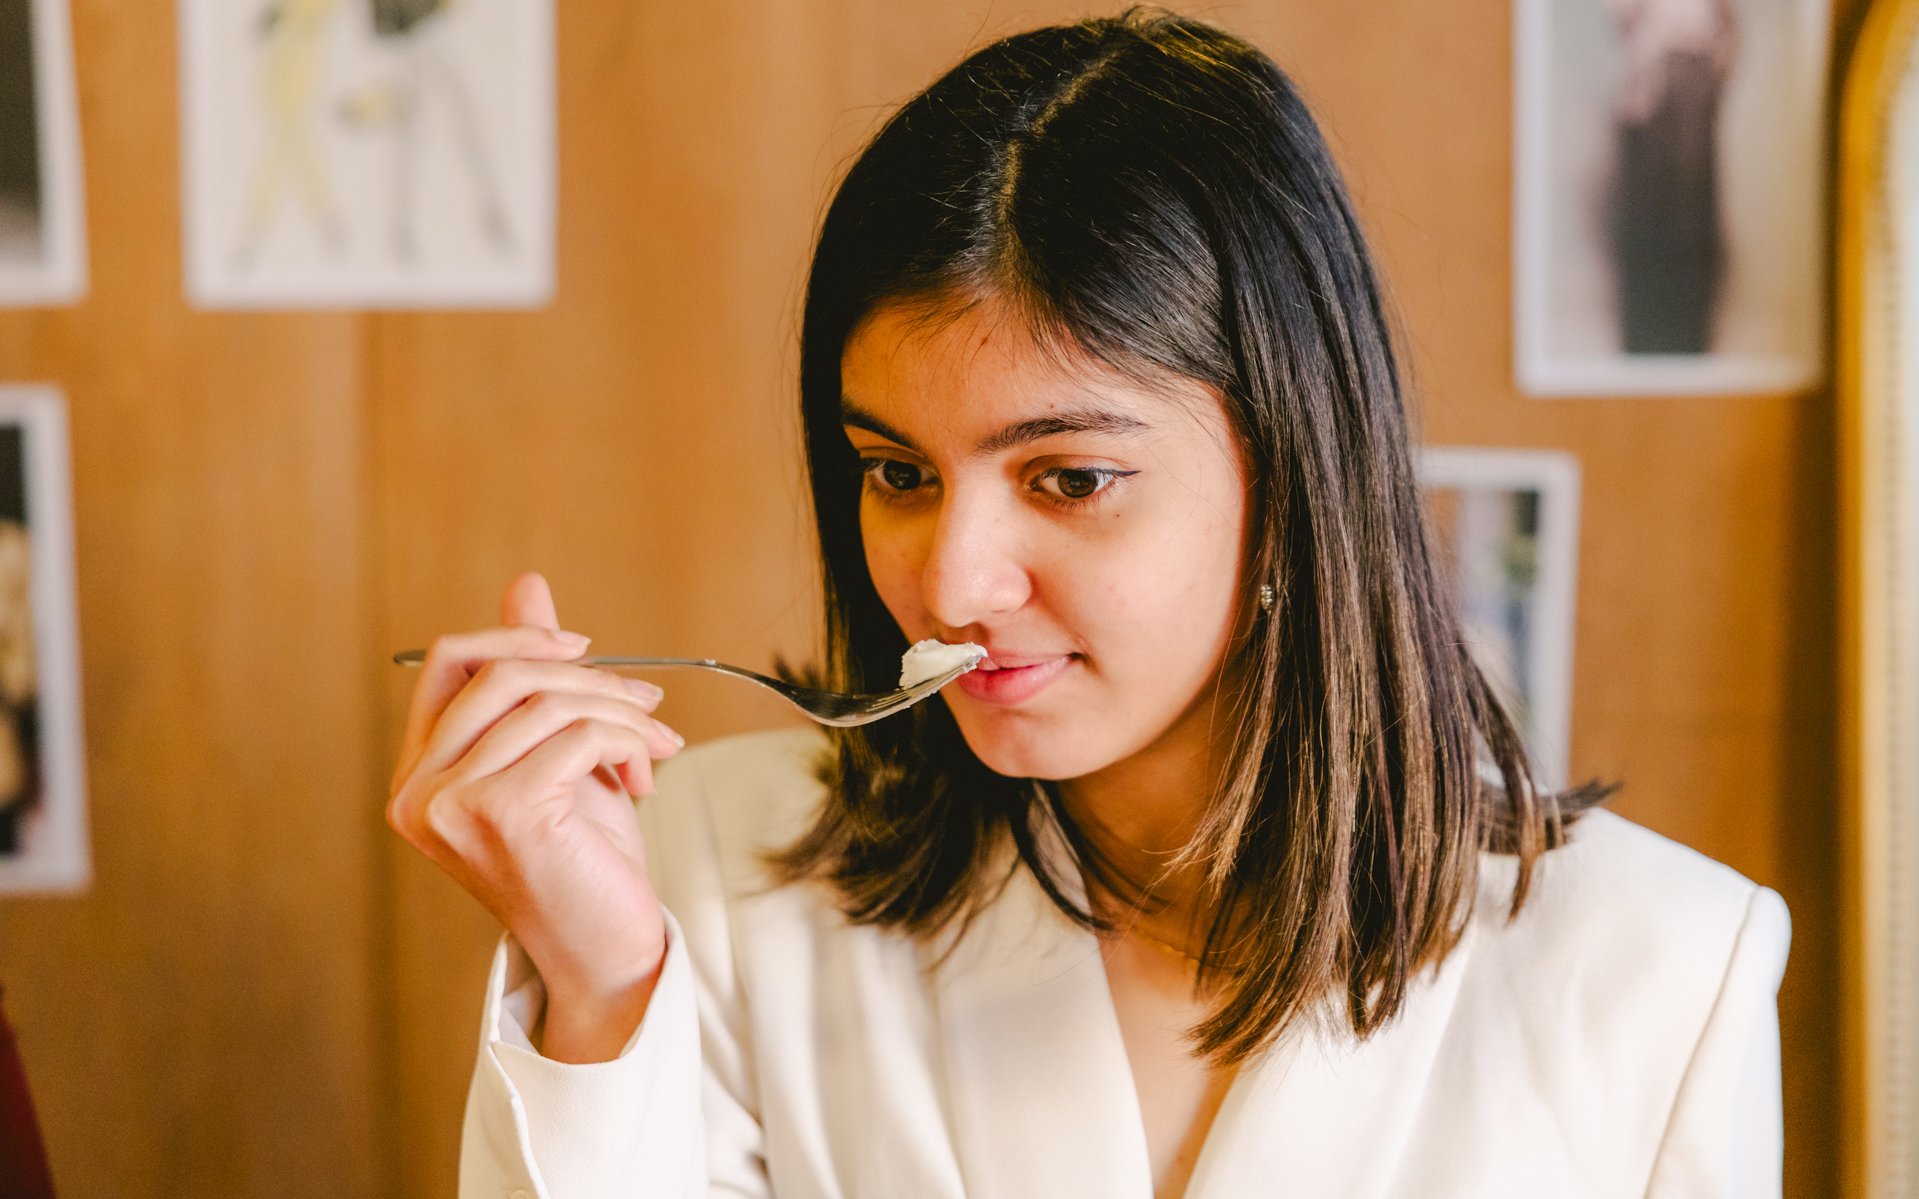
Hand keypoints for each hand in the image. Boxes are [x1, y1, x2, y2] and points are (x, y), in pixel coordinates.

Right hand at [387, 572, 681, 1060]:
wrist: (605, 951)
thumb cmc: (580, 859)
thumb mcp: (555, 754)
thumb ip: (533, 678)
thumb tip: (528, 585)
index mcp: (418, 774)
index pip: (449, 662)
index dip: (519, 640)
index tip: (587, 650)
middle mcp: (417, 790)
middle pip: (500, 673)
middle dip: (587, 676)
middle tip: (646, 700)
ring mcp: (451, 804)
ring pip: (546, 702)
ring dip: (620, 712)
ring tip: (657, 742)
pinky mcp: (503, 812)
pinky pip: (576, 735)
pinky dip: (625, 739)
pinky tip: (647, 772)